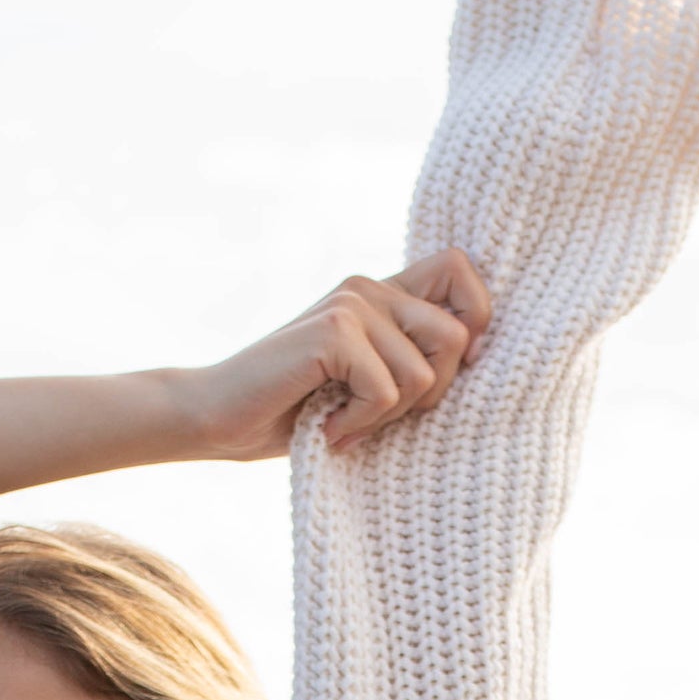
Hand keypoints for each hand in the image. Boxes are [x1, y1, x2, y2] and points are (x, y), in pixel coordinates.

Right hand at [178, 251, 493, 460]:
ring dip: (388, 418)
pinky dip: (362, 424)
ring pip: (424, 373)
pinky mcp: (333, 330)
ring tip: (345, 422)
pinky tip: (329, 427)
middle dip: (430, 396)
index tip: (439, 376)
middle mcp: (370, 288)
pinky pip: (387, 390)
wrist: (217, 418)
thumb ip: (411, 363)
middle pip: (457, 337)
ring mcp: (351, 304)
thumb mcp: (366, 388)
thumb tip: (480, 361)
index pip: (463, 272)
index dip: (474, 322)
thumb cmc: (294, 413)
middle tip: (377, 417)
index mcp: (383, 295)